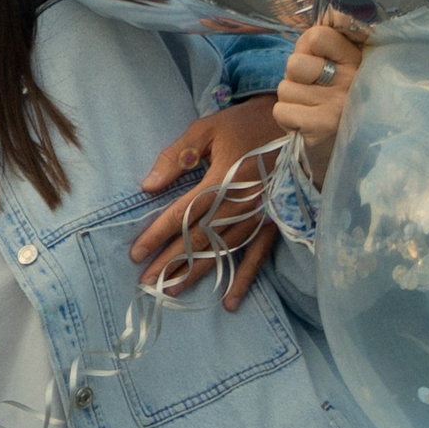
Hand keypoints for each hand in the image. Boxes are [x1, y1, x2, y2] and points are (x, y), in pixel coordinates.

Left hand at [131, 95, 283, 310]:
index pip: (183, 213)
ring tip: (172, 290)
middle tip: (147, 281)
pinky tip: (229, 302)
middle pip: (200, 239)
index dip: (158, 234)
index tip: (136, 252)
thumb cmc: (245, 125)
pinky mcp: (273, 223)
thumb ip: (178, 155)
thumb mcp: (207, 129)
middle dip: (171, 262)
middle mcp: (241, 204)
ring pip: (223, 251)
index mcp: (222, 179)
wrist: (292, 125)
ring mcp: (259, 217)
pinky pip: (257, 256)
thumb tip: (149, 185)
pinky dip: (243, 280)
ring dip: (197, 273)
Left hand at [273, 21, 368, 186]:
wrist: (348, 152)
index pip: (317, 35)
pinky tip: (305, 123)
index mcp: (357, 60)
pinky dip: (287, 118)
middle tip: (312, 91)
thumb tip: (318, 22)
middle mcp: (350, 80)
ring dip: (291, 100)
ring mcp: (335, 105)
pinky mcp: (319, 127)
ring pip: (284, 88)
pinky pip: (281, 110)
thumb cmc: (339, 101)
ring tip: (311, 109)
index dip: (307, 48)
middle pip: (294, 63)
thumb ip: (328, 43)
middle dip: (294, 78)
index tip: (318, 61)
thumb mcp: (343, 67)